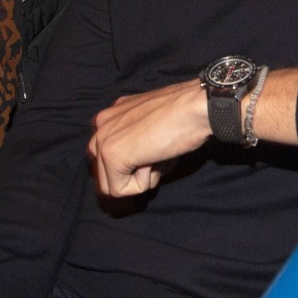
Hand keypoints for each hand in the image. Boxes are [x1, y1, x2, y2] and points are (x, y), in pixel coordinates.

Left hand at [88, 79, 210, 197]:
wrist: (195, 107)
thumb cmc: (184, 115)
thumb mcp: (152, 125)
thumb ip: (135, 141)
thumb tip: (133, 167)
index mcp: (111, 115)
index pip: (108, 158)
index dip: (136, 165)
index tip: (156, 146)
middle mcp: (101, 124)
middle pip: (107, 174)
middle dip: (134, 173)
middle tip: (157, 152)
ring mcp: (103, 139)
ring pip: (112, 185)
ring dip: (139, 178)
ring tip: (157, 153)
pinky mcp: (112, 155)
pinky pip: (119, 190)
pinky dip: (142, 182)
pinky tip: (154, 158)